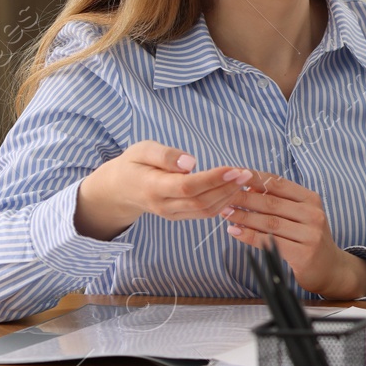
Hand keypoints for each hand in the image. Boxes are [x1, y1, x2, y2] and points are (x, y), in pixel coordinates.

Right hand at [75, 142, 254, 240]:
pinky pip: (204, 213)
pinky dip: (223, 203)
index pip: (188, 186)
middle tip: (246, 173)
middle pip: (201, 201)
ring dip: (229, 197)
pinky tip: (233, 190)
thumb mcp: (142, 150)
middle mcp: (163, 205)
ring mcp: (172, 214)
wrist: (119, 189)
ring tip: (244, 180)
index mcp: (152, 187)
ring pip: (206, 211)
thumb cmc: (133, 164)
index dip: (213, 179)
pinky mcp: (179, 216)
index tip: (233, 169)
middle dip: (227, 188)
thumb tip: (191, 163)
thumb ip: (165, 155)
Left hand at [222, 173, 365, 298]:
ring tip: (225, 213)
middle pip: (271, 203)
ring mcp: (310, 234)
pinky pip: (270, 242)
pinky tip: (235, 232)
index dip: (254, 178)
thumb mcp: (299, 215)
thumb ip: (278, 202)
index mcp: (310, 199)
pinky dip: (249, 236)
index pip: (278, 183)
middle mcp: (313, 214)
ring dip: (243, 216)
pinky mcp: (304, 253)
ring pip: (269, 222)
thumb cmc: (308, 238)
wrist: (329, 267)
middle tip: (222, 195)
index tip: (233, 174)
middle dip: (243, 198)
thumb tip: (247, 188)